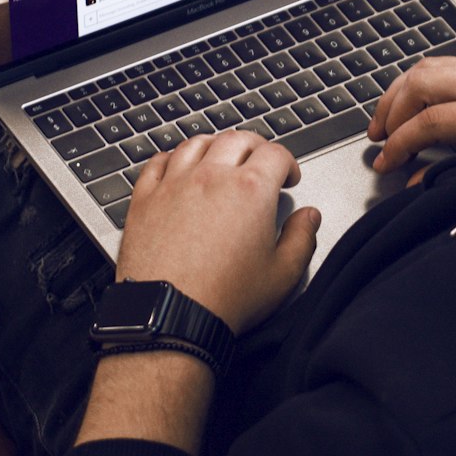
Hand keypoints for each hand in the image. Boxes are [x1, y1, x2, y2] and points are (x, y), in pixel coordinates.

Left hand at [117, 132, 319, 333]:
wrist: (170, 316)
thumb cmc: (225, 299)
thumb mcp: (282, 274)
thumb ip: (302, 238)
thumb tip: (309, 217)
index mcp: (250, 190)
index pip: (275, 153)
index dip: (288, 162)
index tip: (289, 177)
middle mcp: (211, 177)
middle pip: (236, 139)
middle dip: (255, 146)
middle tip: (261, 161)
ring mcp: (174, 184)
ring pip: (196, 143)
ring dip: (215, 145)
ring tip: (222, 158)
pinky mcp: (146, 199)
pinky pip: (158, 162)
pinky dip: (172, 157)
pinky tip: (179, 166)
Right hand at [367, 58, 455, 181]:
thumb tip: (418, 181)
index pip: (431, 119)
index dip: (400, 143)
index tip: (384, 161)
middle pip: (421, 82)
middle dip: (391, 112)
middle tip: (379, 141)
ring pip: (431, 66)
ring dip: (401, 93)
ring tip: (387, 121)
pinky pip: (448, 65)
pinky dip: (421, 83)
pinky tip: (415, 103)